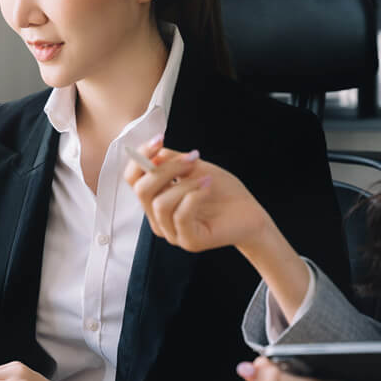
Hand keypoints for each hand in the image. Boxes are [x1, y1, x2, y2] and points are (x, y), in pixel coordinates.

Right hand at [125, 138, 312, 318]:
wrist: (249, 213)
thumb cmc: (221, 190)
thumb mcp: (193, 168)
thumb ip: (171, 160)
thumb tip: (154, 153)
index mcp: (155, 200)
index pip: (131, 179)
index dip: (140, 157)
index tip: (159, 139)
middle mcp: (158, 218)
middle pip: (141, 190)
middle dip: (165, 168)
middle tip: (191, 158)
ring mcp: (172, 232)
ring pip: (160, 203)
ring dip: (185, 183)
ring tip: (205, 177)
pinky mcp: (189, 241)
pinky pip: (181, 215)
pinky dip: (195, 195)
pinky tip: (208, 187)